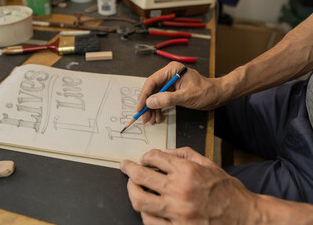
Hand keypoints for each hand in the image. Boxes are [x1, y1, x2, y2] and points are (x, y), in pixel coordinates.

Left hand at [120, 147, 259, 224]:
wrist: (244, 217)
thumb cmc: (227, 191)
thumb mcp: (209, 164)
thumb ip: (185, 154)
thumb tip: (164, 152)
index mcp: (187, 171)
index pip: (155, 157)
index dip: (146, 156)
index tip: (144, 158)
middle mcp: (179, 190)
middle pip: (141, 176)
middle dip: (128, 169)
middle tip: (125, 166)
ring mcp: (176, 211)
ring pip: (140, 200)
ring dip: (131, 190)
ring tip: (131, 185)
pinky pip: (150, 221)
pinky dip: (144, 211)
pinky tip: (144, 205)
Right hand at [137, 62, 222, 123]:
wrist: (217, 96)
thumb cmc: (206, 92)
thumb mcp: (186, 96)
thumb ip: (167, 99)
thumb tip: (150, 102)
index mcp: (172, 70)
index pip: (152, 82)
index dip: (144, 95)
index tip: (140, 107)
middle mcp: (169, 74)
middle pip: (152, 90)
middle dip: (147, 104)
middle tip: (144, 116)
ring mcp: (170, 83)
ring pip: (155, 96)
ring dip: (152, 108)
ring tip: (151, 120)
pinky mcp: (172, 91)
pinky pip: (161, 99)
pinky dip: (158, 109)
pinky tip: (158, 116)